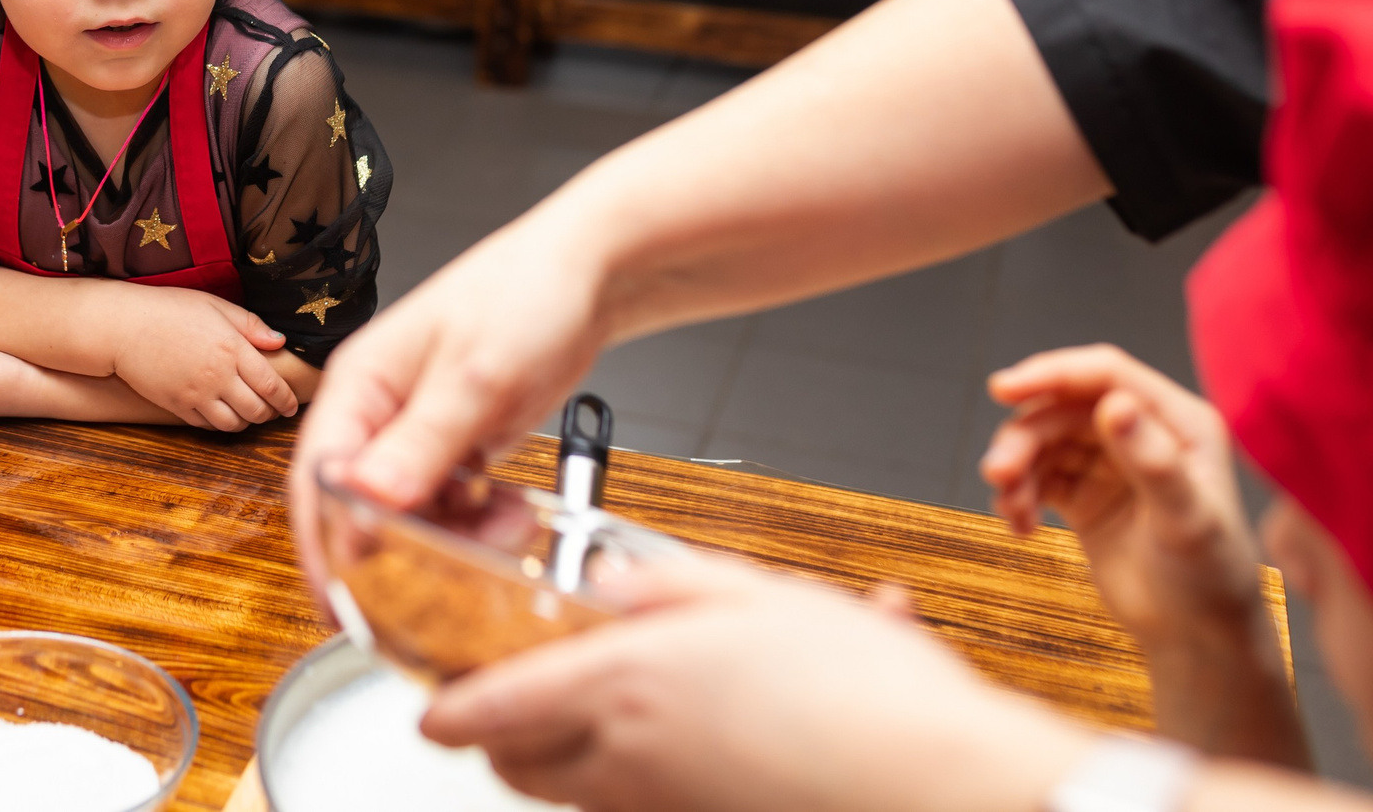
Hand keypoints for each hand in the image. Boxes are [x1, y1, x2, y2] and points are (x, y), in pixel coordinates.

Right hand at [106, 287, 300, 430]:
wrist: (124, 326)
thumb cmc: (169, 308)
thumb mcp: (215, 305)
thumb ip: (250, 325)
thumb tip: (280, 341)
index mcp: (232, 349)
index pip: (272, 385)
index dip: (286, 400)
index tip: (292, 404)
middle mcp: (218, 376)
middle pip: (257, 410)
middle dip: (270, 414)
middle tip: (273, 409)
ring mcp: (196, 394)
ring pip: (233, 423)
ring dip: (246, 421)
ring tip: (248, 412)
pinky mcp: (177, 406)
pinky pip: (207, 425)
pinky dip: (220, 423)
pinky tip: (222, 411)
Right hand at [293, 212, 604, 591]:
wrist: (588, 276)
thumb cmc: (524, 295)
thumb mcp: (475, 374)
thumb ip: (423, 442)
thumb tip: (367, 501)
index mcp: (360, 385)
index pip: (319, 476)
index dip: (326, 541)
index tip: (343, 597)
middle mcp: (380, 413)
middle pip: (357, 505)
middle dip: (391, 549)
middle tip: (430, 587)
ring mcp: (419, 433)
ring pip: (407, 515)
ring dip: (447, 538)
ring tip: (499, 532)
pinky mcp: (458, 447)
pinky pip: (450, 507)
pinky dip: (477, 523)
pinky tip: (510, 514)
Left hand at [422, 552, 1093, 811]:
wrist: (940, 782)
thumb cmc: (864, 690)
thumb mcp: (754, 592)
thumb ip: (663, 583)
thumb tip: (611, 586)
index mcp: (624, 687)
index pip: (491, 709)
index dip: (448, 709)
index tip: (431, 701)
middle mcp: (629, 761)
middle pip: (515, 766)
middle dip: (494, 736)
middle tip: (503, 696)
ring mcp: (664, 809)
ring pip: (567, 796)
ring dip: (552, 761)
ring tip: (589, 709)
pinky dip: (618, 783)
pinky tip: (668, 739)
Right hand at [982, 346, 1300, 762]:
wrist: (1198, 639)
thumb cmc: (1210, 578)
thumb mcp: (1185, 518)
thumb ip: (1151, 460)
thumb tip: (1113, 404)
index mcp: (1179, 423)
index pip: (1106, 375)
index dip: (1052, 373)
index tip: (1002, 390)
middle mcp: (1142, 433)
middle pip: (1062, 410)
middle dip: (1024, 437)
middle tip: (997, 473)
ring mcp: (1110, 464)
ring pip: (1043, 442)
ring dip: (1017, 468)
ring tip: (1010, 508)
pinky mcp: (1085, 494)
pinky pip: (1037, 476)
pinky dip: (1019, 495)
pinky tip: (1019, 527)